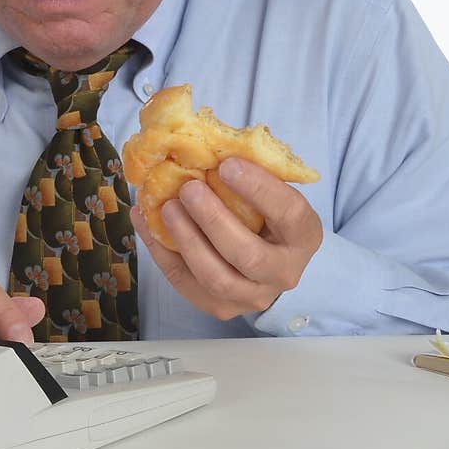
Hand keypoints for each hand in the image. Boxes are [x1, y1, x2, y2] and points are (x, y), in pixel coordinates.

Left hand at [129, 157, 322, 320]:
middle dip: (213, 220)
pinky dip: (161, 251)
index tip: (227, 164)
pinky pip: (185, 283)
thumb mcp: (272, 191)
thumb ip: (251, 170)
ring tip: (166, 207)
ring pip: (216, 278)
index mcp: (303, 236)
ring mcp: (251, 296)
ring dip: (186, 240)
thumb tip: (209, 140)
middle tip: (189, 189)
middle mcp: (284, 272)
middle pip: (248, 255)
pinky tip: (145, 221)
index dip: (259, 189)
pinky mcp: (220, 307)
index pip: (290, 214)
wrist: (269, 262)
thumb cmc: (266, 215)